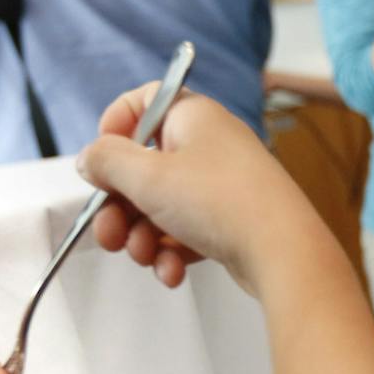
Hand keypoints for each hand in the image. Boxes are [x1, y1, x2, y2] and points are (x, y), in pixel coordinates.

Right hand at [75, 82, 314, 292]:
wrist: (284, 253)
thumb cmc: (219, 203)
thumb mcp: (148, 177)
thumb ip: (108, 162)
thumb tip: (90, 158)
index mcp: (193, 117)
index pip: (145, 101)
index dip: (116, 126)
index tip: (102, 160)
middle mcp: (210, 145)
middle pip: (144, 167)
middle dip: (120, 207)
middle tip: (109, 236)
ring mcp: (222, 185)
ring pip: (162, 206)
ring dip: (143, 236)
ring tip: (144, 256)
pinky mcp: (231, 222)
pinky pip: (187, 232)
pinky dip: (173, 253)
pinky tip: (172, 272)